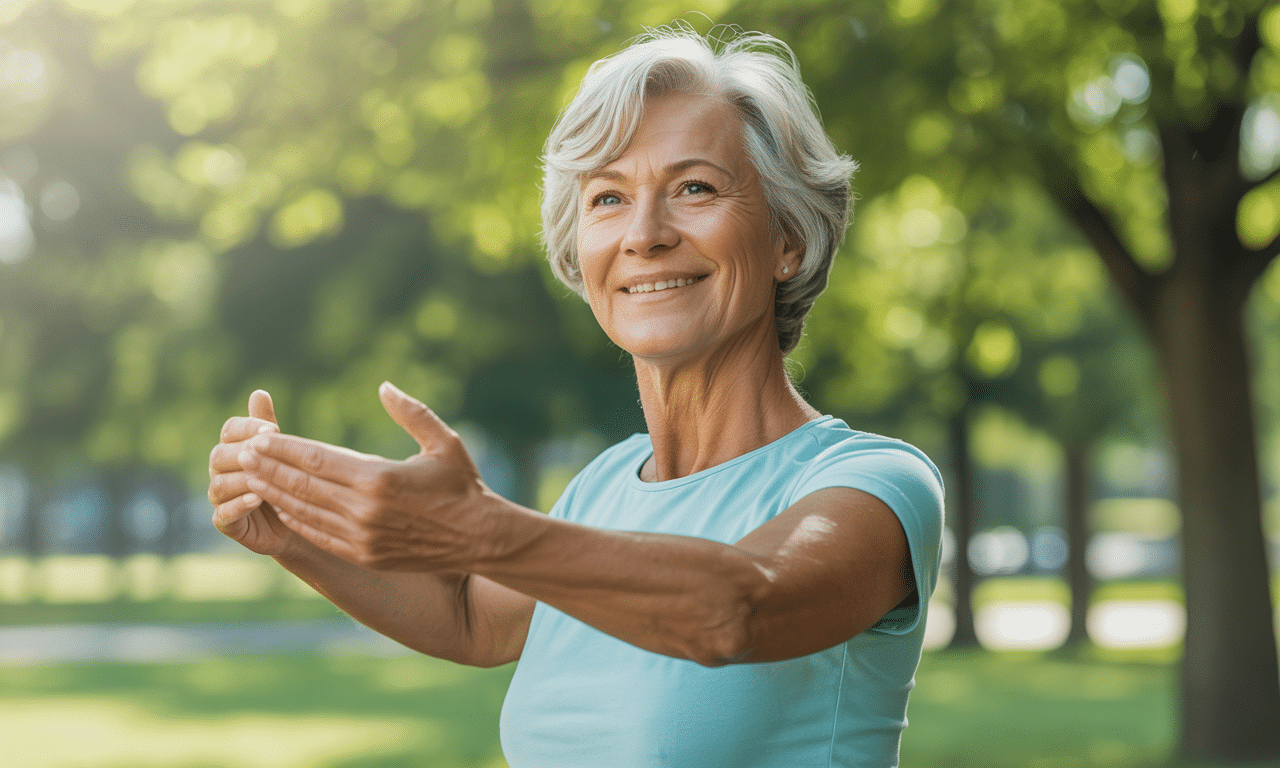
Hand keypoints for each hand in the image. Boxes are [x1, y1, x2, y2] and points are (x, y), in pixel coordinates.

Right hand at [209, 390, 294, 555]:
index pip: (230, 430)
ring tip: (264, 478)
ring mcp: (221, 498)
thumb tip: (259, 392)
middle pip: (219, 455)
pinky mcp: (226, 522)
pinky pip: (223, 514)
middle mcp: (221, 471)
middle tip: (267, 453)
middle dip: (244, 453)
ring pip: (220, 484)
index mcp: (233, 448)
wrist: (299, 519)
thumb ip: (266, 426)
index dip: (248, 428)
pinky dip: (238, 506)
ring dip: (242, 479)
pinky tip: (257, 499)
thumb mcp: (282, 452)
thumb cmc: (288, 479)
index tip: (273, 429)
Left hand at [238, 382, 496, 570]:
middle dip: (269, 468)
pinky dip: (295, 518)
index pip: (317, 459)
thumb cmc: (464, 486)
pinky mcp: (363, 555)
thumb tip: (384, 387)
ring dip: (275, 493)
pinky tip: (281, 505)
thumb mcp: (444, 443)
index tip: (260, 437)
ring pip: (304, 511)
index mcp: (379, 478)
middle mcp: (364, 510)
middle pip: (302, 485)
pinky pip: (318, 534)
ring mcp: (361, 537)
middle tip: (244, 453)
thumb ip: (411, 413)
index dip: (284, 448)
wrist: (480, 539)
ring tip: (252, 477)